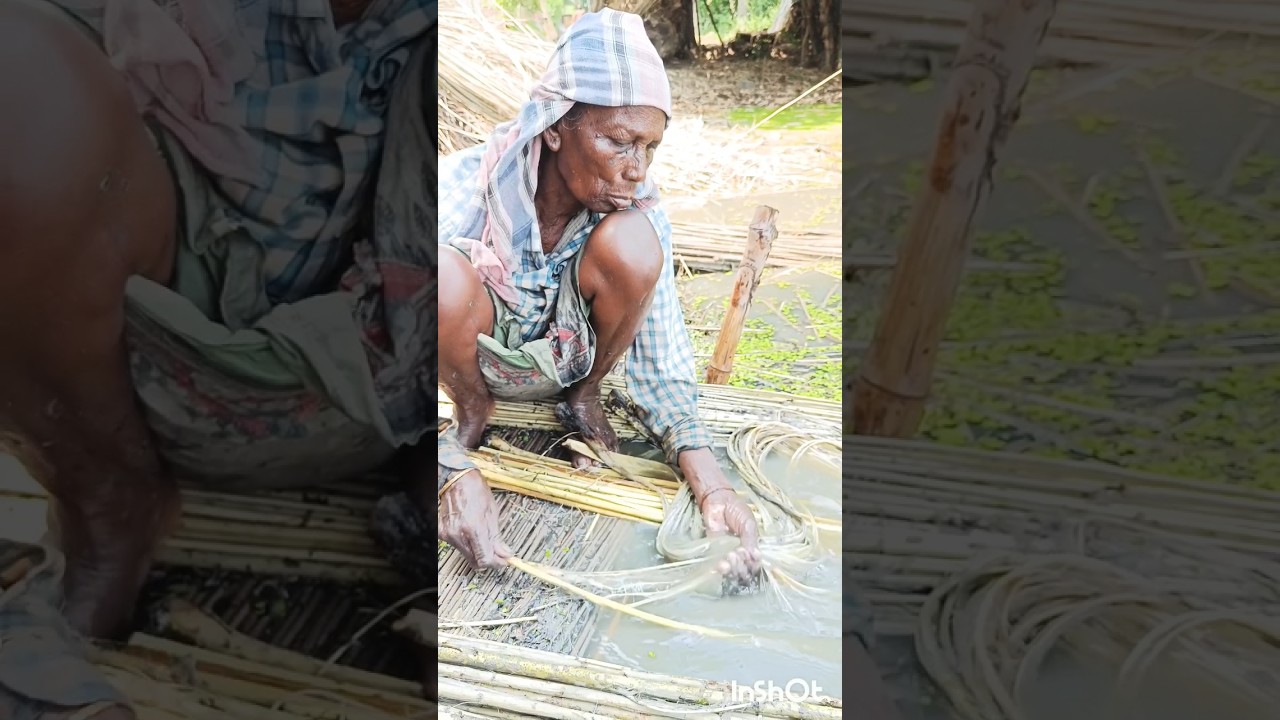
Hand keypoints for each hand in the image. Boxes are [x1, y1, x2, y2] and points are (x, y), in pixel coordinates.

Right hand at [438, 470, 510, 569]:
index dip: (497, 563)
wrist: (457, 480)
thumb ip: (497, 537)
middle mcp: (459, 534)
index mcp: (474, 527)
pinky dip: (467, 545)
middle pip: (475, 562)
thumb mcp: (493, 512)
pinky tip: (471, 534)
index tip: (504, 560)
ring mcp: (448, 535)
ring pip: (467, 555)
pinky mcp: (442, 533)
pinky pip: (458, 547)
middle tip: (498, 554)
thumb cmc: (476, 491)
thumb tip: (505, 554)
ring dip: (478, 552)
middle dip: (489, 560)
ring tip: (484, 538)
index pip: (485, 559)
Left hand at [679, 448, 761, 587]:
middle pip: (743, 570)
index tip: (750, 557)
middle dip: (742, 566)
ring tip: (730, 556)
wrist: (718, 501)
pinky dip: (720, 568)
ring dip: (732, 567)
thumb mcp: (748, 524)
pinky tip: (721, 565)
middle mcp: (739, 554)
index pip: (754, 564)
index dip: (753, 565)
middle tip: (738, 553)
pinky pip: (717, 564)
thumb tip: (756, 557)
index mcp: (751, 547)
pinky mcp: (713, 552)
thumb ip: (751, 540)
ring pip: (731, 570)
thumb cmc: (736, 510)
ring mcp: (726, 554)